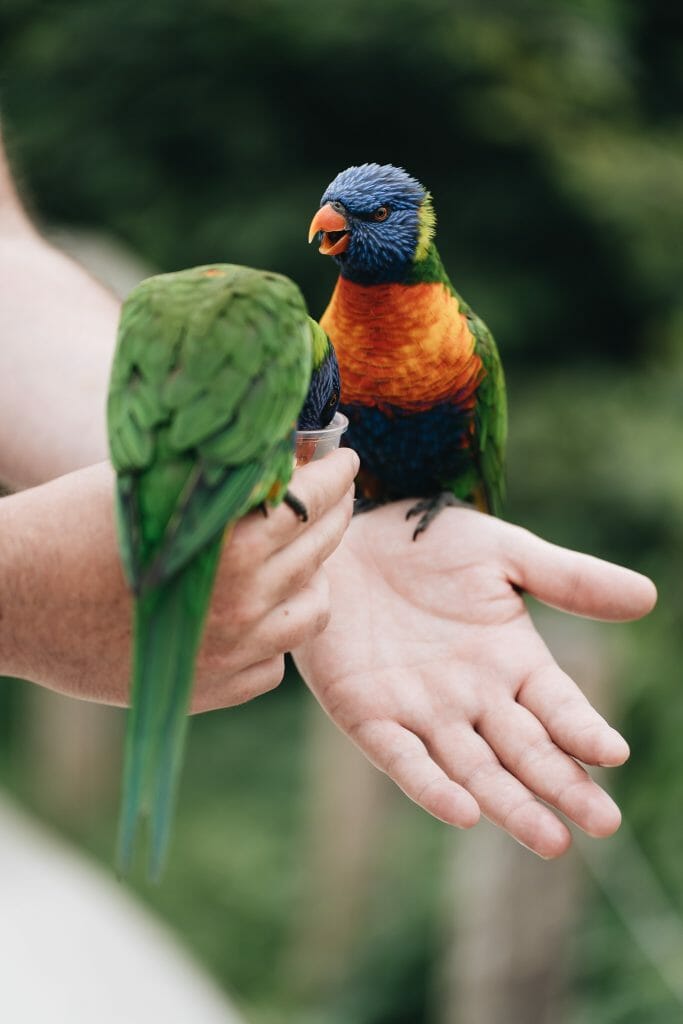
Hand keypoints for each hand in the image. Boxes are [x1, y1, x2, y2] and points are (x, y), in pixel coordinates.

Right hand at [0, 449, 357, 710]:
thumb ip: (219, 474)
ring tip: (302, 561)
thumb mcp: (153, 483)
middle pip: (320, 551)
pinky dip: (274, 638)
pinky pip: (273, 665)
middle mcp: (243, 599)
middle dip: (336, 513)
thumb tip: (281, 453)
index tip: (346, 460)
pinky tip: (257, 614)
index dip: (336, 473)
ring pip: (311, 614)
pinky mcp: (211, 690)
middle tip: (338, 494)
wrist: (13, 599)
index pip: (311, 499)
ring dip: (314, 581)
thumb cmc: (71, 526)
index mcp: (232, 541)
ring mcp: (230, 651)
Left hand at [294, 502, 656, 857]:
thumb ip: (567, 578)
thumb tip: (648, 596)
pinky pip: (402, 759)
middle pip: (525, 752)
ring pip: (473, 769)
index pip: (559, 709)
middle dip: (562, 787)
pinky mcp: (367, 716)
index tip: (613, 753)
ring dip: (510, 805)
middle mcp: (473, 699)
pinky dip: (430, 787)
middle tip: (602, 824)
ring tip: (551, 840)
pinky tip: (463, 812)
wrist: (346, 537)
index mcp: (511, 663)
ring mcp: (422, 713)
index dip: (584, 731)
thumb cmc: (426, 545)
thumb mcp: (502, 553)